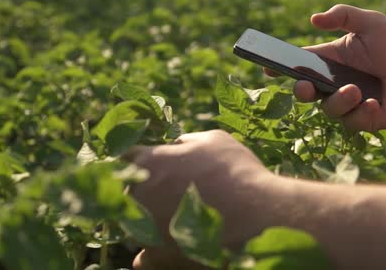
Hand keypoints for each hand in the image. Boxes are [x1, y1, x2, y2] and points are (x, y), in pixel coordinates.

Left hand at [128, 130, 275, 269]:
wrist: (256, 209)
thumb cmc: (235, 168)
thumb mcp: (212, 140)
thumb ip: (184, 141)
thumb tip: (173, 146)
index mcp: (151, 160)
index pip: (128, 156)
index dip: (141, 158)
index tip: (151, 161)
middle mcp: (142, 190)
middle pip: (129, 186)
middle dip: (144, 184)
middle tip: (168, 185)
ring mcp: (147, 220)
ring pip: (136, 212)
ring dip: (148, 208)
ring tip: (175, 205)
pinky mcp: (158, 244)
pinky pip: (147, 236)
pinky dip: (157, 231)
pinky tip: (177, 224)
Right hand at [280, 4, 385, 130]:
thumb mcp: (372, 23)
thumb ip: (344, 15)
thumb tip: (313, 19)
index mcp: (331, 60)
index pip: (300, 63)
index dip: (280, 66)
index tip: (267, 67)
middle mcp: (334, 83)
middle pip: (305, 91)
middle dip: (301, 91)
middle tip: (306, 86)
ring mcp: (346, 104)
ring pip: (328, 108)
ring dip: (339, 100)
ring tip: (356, 90)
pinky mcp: (361, 121)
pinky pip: (351, 121)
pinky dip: (361, 112)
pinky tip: (373, 104)